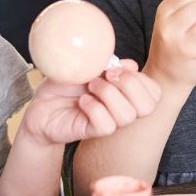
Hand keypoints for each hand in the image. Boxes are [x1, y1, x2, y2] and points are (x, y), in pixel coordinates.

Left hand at [21, 60, 161, 144]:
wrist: (42, 104)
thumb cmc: (67, 84)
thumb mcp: (88, 65)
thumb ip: (111, 64)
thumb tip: (132, 65)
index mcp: (126, 91)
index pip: (154, 92)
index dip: (140, 79)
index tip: (115, 67)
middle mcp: (122, 107)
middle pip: (148, 106)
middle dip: (130, 85)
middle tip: (108, 75)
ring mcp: (109, 121)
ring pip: (127, 115)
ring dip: (108, 94)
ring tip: (90, 87)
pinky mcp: (92, 132)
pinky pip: (106, 125)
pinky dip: (94, 108)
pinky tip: (82, 102)